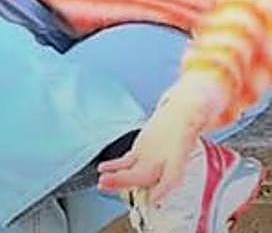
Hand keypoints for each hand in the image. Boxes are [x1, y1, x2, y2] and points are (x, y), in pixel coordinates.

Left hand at [97, 76, 228, 202]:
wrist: (183, 115)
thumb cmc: (190, 116)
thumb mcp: (196, 111)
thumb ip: (198, 110)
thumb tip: (200, 105)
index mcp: (180, 152)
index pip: (173, 176)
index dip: (164, 189)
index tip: (154, 198)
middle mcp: (165, 161)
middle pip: (146, 177)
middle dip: (127, 181)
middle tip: (108, 182)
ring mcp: (152, 159)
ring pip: (134, 174)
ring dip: (117, 178)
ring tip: (103, 180)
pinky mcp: (142, 155)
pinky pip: (127, 164)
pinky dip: (115, 167)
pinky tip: (104, 168)